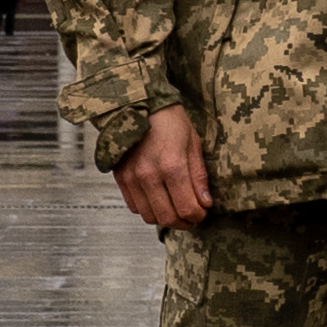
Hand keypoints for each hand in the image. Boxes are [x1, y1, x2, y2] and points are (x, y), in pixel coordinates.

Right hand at [112, 104, 214, 230]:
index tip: (203, 212)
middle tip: (192, 216)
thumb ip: (198, 175)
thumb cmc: (169, 119)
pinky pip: (134, 206)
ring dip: (165, 218)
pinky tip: (159, 200)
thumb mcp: (193, 143)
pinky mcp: (121, 178)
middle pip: (168, 218)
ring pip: (149, 216)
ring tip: (176, 209)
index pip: (187, 208)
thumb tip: (205, 202)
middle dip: (184, 222)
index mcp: (171, 165)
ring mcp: (132, 178)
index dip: (198, 216)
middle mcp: (149, 175)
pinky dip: (148, 209)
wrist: (138, 104)